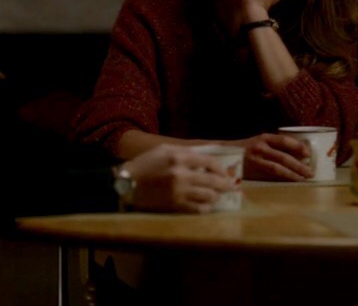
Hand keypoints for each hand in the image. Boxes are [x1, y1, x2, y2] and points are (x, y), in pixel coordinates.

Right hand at [121, 144, 235, 212]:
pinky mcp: (175, 205)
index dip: (221, 169)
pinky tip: (206, 205)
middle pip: (213, 181)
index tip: (226, 173)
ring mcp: (179, 191)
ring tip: (217, 196)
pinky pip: (198, 208)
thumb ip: (185, 151)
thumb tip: (207, 156)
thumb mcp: (163, 150)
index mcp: (178, 157)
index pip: (209, 162)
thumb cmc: (145, 164)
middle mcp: (181, 174)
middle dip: (226, 185)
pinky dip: (206, 207)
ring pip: (209, 196)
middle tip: (232, 187)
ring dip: (216, 196)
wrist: (126, 183)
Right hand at [225, 133, 312, 180]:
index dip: (297, 146)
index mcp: (263, 138)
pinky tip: (291, 180)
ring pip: (278, 167)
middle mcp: (260, 146)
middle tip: (310, 171)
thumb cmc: (244, 150)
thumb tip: (296, 155)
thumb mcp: (259, 143)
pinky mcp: (252, 169)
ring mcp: (256, 158)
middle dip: (299, 164)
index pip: (284, 140)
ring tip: (304, 178)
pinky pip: (271, 173)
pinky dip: (283, 177)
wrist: (223, 154)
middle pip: (283, 156)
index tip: (308, 153)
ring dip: (293, 173)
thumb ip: (273, 147)